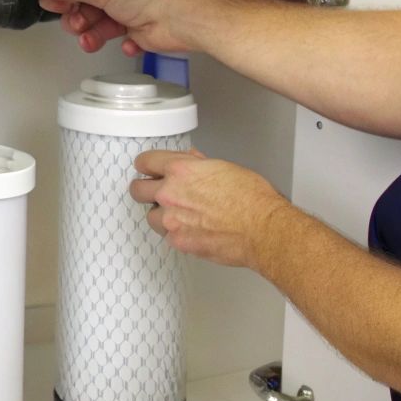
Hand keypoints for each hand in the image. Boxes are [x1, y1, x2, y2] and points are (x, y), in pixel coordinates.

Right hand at [35, 0, 196, 55]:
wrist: (181, 17)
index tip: (49, 4)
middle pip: (86, 10)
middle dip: (77, 19)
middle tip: (77, 24)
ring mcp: (130, 15)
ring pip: (100, 28)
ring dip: (92, 35)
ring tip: (92, 39)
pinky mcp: (140, 34)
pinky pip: (121, 42)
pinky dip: (121, 44)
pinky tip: (127, 41)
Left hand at [128, 149, 287, 269]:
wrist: (263, 230)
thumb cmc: (252, 199)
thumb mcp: (225, 168)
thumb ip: (199, 164)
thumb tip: (191, 160)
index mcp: (180, 170)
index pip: (145, 162)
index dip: (147, 166)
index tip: (149, 170)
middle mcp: (170, 193)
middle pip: (137, 189)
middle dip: (146, 190)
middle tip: (156, 193)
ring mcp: (171, 219)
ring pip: (150, 215)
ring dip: (161, 214)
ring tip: (181, 215)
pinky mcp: (178, 241)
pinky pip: (167, 235)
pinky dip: (176, 233)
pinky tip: (193, 229)